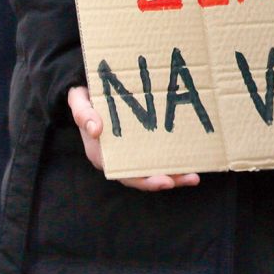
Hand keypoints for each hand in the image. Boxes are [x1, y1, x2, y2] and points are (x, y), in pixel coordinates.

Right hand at [67, 86, 200, 191]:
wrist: (87, 91)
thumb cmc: (84, 97)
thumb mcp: (78, 100)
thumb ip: (83, 112)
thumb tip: (95, 129)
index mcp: (100, 154)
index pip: (124, 174)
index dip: (146, 180)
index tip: (166, 181)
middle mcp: (115, 159)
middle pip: (142, 177)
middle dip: (167, 180)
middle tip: (192, 177)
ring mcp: (127, 153)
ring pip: (151, 170)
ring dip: (174, 175)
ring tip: (195, 175)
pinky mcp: (137, 145)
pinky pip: (155, 157)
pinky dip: (171, 161)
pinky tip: (190, 159)